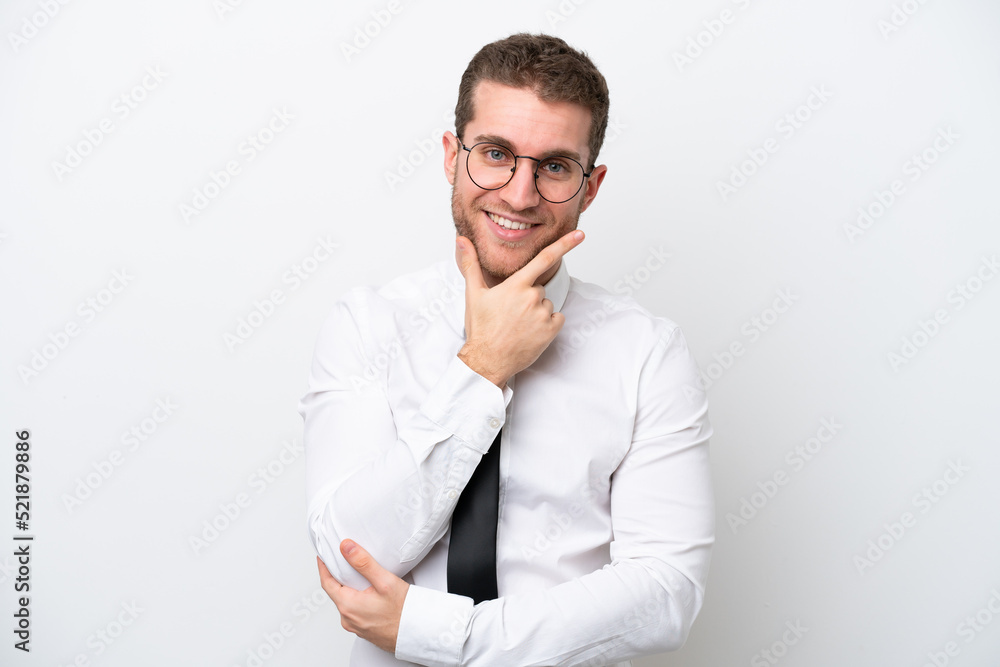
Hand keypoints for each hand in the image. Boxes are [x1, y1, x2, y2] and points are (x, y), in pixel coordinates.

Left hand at [317, 539, 409, 653]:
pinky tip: (370, 595)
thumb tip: (346, 547)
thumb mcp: (384, 581)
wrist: (418, 633)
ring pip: (346, 603)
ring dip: (349, 590)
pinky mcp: (364, 630)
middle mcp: (348, 619)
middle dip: (338, 577)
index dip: (323, 568)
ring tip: (359, 578)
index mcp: (348, 606)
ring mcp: (356, 626)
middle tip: (343, 563)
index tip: (322, 557)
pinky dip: (357, 601)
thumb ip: (363, 562)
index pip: (327, 583)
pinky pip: (355, 612)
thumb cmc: (404, 612)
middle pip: (336, 592)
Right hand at [456, 230, 583, 387]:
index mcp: (515, 286)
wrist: (487, 360)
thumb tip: (461, 240)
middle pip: (539, 288)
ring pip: (546, 304)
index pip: (544, 259)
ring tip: (518, 325)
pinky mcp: (550, 331)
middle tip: (511, 312)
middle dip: (528, 297)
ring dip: (536, 312)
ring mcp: (542, 315)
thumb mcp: (474, 293)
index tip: (580, 235)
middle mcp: (531, 298)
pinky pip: (556, 319)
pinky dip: (547, 324)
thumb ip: (471, 263)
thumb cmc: (481, 328)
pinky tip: (530, 331)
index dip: (564, 244)